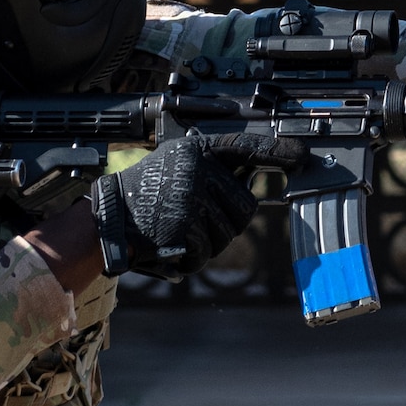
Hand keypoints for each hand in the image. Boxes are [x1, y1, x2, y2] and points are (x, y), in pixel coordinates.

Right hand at [91, 133, 306, 280]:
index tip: (301, 157)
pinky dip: (188, 258)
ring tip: (174, 231)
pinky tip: (167, 245)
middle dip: (225, 224)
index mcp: (195, 151)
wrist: (103, 221)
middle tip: (192, 222)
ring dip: (205, 243)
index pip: (244, 146)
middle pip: (244, 207)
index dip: (275, 152)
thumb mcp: (175, 172)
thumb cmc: (140, 200)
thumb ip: (211, 173)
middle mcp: (197, 168)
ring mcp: (192, 195)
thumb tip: (254, 181)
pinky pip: (205, 251)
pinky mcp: (186, 222)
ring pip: (228, 233)